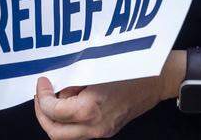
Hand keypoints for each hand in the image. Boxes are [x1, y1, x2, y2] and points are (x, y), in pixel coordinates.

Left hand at [34, 50, 186, 138]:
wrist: (158, 80)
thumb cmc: (130, 69)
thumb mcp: (96, 68)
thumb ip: (73, 81)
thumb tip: (58, 87)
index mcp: (90, 109)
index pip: (54, 111)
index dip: (43, 97)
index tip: (42, 82)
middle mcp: (94, 127)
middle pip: (55, 132)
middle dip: (43, 114)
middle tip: (41, 96)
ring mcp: (101, 132)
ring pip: (66, 136)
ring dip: (55, 120)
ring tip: (55, 99)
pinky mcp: (106, 131)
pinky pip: (79, 132)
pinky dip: (68, 122)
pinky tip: (71, 104)